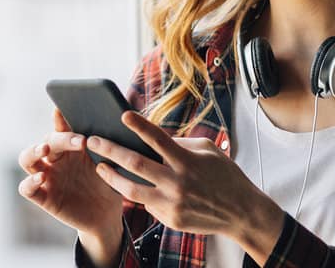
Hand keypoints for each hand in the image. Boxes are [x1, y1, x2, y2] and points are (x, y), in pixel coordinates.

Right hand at [18, 109, 122, 240]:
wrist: (108, 214)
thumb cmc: (109, 183)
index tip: (64, 109)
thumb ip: (107, 146)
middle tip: (81, 140)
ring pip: (26, 158)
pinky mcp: (43, 197)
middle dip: (60, 138)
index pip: (61, 126)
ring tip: (44, 149)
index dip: (60, 117)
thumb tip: (114, 123)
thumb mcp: (111, 164)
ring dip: (33, 151)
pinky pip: (26, 188)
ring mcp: (47, 176)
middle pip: (47, 140)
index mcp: (71, 145)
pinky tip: (41, 177)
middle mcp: (55, 158)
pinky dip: (30, 181)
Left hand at [87, 111, 282, 262]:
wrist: (242, 213)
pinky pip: (146, 204)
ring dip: (111, 176)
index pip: (158, 139)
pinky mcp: (170, 219)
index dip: (140, 125)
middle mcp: (177, 182)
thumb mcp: (208, 151)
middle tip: (93, 141)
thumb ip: (180, 143)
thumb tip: (153, 138)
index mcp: (187, 160)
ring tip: (100, 166)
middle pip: (136, 163)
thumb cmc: (225, 176)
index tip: (123, 115)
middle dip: (110, 150)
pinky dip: (135, 193)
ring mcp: (172, 203)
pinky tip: (125, 184)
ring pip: (131, 189)